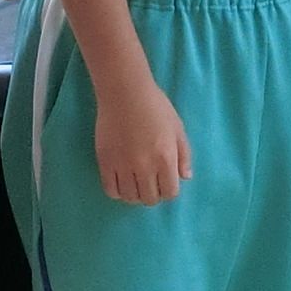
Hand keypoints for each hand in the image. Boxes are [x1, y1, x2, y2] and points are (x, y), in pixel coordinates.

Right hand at [94, 77, 191, 204]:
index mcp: (166, 158)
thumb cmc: (155, 106)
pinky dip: (117, 192)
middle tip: (150, 183)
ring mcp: (123, 166)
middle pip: (150, 198)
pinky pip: (111, 190)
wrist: (125, 93)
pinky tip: (121, 183)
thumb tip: (186, 177)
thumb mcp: (177, 128)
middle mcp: (145, 167)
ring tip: (135, 183)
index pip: (170, 192)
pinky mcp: (105, 163)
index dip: (168, 190)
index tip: (165, 182)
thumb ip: (184, 155)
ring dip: (135, 195)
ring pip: (130, 197)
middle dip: (153, 194)